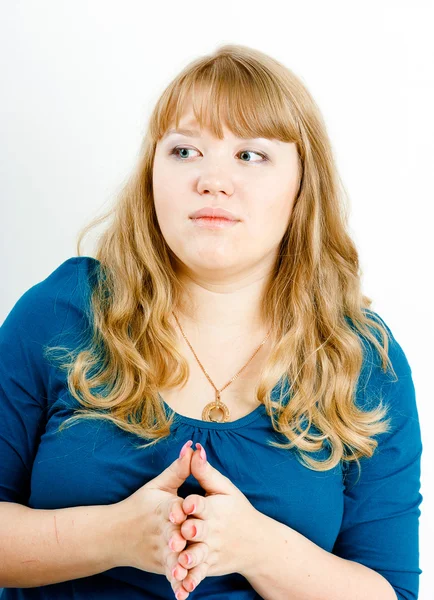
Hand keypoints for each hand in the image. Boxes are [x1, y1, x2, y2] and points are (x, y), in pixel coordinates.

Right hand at [111, 440, 196, 597]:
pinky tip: (184, 593)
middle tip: (184, 543)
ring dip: (177, 564)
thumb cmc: (140, 505)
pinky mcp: (160, 564)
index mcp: (162, 508)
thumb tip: (193, 447)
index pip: (172, 506)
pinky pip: (169, 574)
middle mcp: (161, 529)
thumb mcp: (158, 485)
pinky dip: (176, 583)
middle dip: (178, 538)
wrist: (114, 534)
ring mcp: (159, 549)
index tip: (184, 510)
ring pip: (170, 556)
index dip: (179, 508)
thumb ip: (179, 468)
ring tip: (185, 572)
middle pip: (172, 532)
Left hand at [169, 442, 259, 597]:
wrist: (257, 544)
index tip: (186, 503)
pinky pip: (199, 575)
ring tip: (182, 560)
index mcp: (216, 509)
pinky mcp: (209, 566)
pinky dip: (191, 581)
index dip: (193, 504)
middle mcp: (214, 531)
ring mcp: (212, 550)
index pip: (202, 504)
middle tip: (183, 530)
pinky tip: (181, 588)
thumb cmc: (237, 510)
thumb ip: (205, 471)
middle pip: (200, 530)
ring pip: (199, 555)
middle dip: (191, 530)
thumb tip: (193, 448)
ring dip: (191, 558)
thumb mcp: (225, 489)